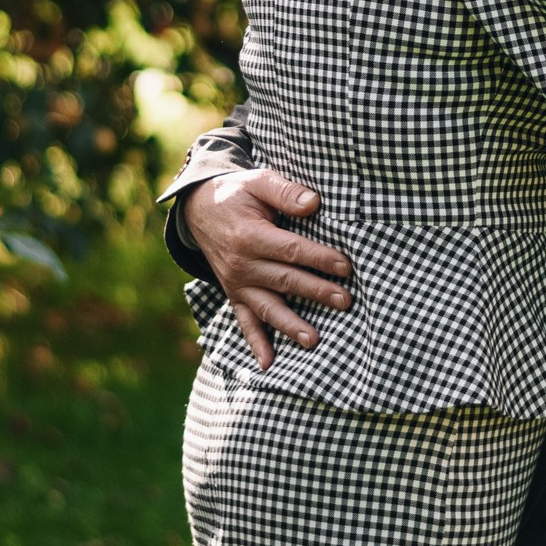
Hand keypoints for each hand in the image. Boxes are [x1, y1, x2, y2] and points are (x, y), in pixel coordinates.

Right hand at [186, 169, 352, 369]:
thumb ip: (285, 192)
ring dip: (290, 325)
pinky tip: (268, 363)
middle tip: (345, 301)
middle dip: (316, 292)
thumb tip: (313, 204)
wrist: (199, 211)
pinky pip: (244, 322)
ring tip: (314, 340)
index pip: (290, 250)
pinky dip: (255, 343)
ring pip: (267, 307)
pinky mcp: (234, 295)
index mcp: (249, 236)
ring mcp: (236, 284)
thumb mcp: (258, 181)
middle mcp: (241, 265)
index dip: (318, 258)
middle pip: (284, 280)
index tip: (345, 267)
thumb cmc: (238, 194)